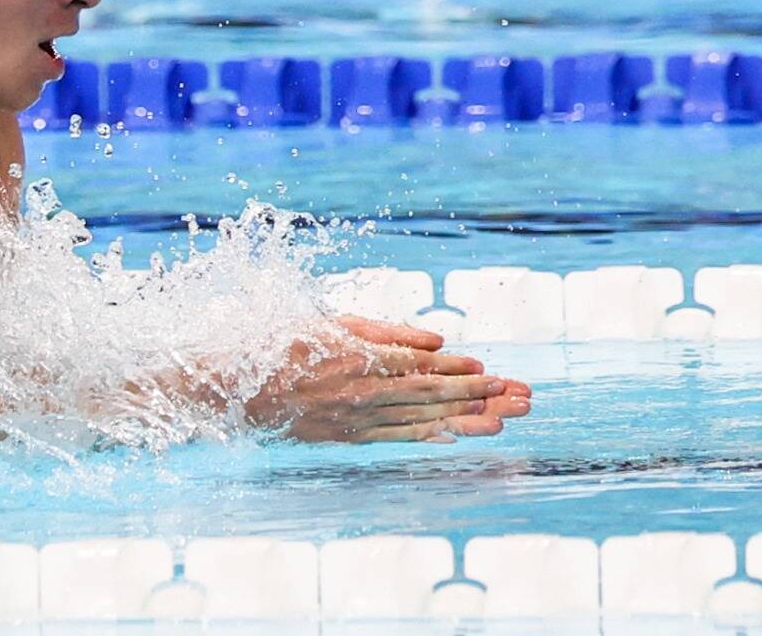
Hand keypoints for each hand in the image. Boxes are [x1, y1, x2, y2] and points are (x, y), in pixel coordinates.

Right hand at [244, 314, 533, 443]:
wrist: (242, 387)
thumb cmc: (287, 343)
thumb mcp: (336, 323)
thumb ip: (388, 331)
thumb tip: (438, 340)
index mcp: (362, 358)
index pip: (424, 367)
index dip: (460, 371)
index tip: (492, 371)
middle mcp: (366, 392)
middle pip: (434, 396)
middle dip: (480, 396)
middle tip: (519, 397)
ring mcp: (359, 419)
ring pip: (423, 421)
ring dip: (467, 421)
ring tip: (504, 422)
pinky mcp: (350, 437)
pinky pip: (398, 438)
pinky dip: (430, 438)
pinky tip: (457, 439)